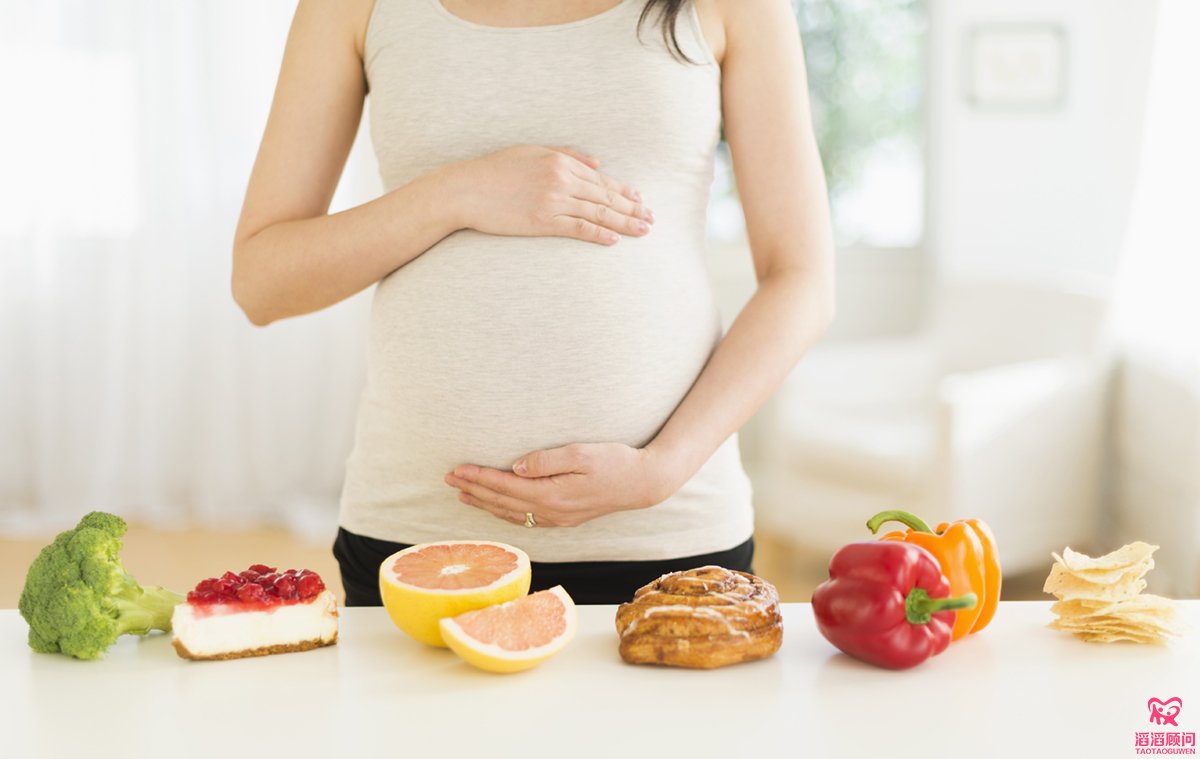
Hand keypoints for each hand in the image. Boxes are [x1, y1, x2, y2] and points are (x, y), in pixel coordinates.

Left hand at [443, 443, 673, 527]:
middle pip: (502, 502)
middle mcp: (551, 511)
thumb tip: (515, 467)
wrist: (643, 483)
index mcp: (551, 495)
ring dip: (485, 503)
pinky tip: (497, 508)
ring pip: (511, 513)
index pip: (505, 486)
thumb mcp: (580, 454)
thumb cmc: (615, 462)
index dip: (478, 478)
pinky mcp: (565, 517)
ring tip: (464, 495)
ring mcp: (558, 518)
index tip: (456, 470)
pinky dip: (505, 513)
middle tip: (448, 479)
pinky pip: (526, 518)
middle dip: (474, 490)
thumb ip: (545, 460)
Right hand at [445, 145, 654, 244]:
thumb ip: (566, 154)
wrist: (466, 189)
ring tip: (643, 230)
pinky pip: (578, 228)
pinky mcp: (543, 221)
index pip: (600, 179)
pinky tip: (615, 240)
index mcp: (561, 161)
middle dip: (632, 208)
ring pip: (598, 213)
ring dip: (624, 222)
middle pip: (605, 196)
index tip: (640, 200)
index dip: (624, 191)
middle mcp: (561, 179)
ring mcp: (553, 201)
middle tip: (652, 219)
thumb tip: (596, 161)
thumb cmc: (495, 170)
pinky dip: (599, 234)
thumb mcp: (532, 152)